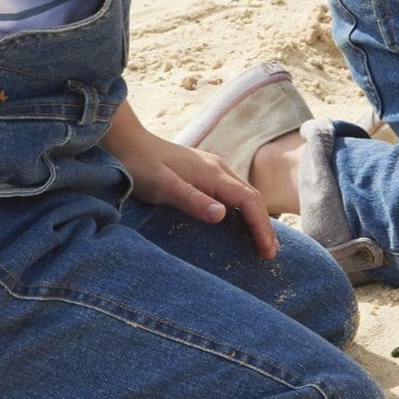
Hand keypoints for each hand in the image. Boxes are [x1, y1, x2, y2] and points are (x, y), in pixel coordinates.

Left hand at [112, 130, 277, 259]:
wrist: (128, 143)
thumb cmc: (142, 166)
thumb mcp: (164, 186)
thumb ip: (192, 199)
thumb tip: (222, 215)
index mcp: (213, 173)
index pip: (248, 200)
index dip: (261, 226)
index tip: (266, 251)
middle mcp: (219, 169)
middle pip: (252, 197)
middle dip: (264, 225)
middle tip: (270, 255)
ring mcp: (213, 170)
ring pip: (245, 195)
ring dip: (256, 218)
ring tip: (261, 243)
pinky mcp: (205, 174)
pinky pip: (233, 194)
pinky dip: (244, 211)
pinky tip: (240, 224)